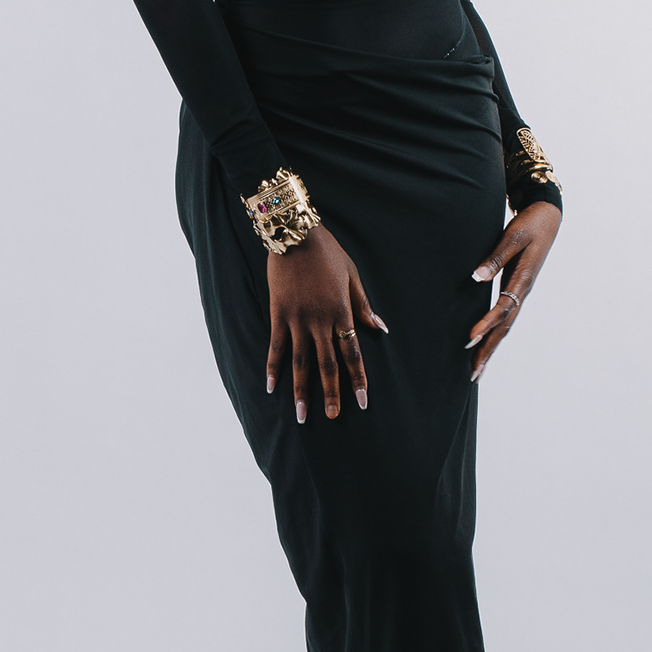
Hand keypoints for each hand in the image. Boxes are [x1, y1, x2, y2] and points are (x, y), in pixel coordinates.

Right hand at [266, 225, 387, 422]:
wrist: (295, 234)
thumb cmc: (328, 253)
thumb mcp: (352, 276)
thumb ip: (363, 305)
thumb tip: (380, 328)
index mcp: (341, 313)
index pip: (352, 353)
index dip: (358, 379)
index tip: (362, 402)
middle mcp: (320, 321)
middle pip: (327, 364)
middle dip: (332, 393)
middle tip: (333, 417)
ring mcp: (297, 320)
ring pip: (301, 362)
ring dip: (302, 390)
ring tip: (302, 415)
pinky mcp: (278, 314)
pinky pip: (276, 347)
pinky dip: (274, 368)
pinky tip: (272, 388)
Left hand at [464, 200, 561, 380]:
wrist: (548, 216)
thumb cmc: (531, 223)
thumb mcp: (514, 236)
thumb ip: (496, 257)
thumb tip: (475, 276)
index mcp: (524, 279)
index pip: (502, 308)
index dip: (485, 324)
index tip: (469, 339)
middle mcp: (523, 291)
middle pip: (505, 327)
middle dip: (488, 350)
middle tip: (473, 373)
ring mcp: (521, 291)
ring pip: (506, 325)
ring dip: (491, 347)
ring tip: (477, 368)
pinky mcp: (517, 288)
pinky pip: (505, 316)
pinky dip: (494, 332)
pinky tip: (485, 342)